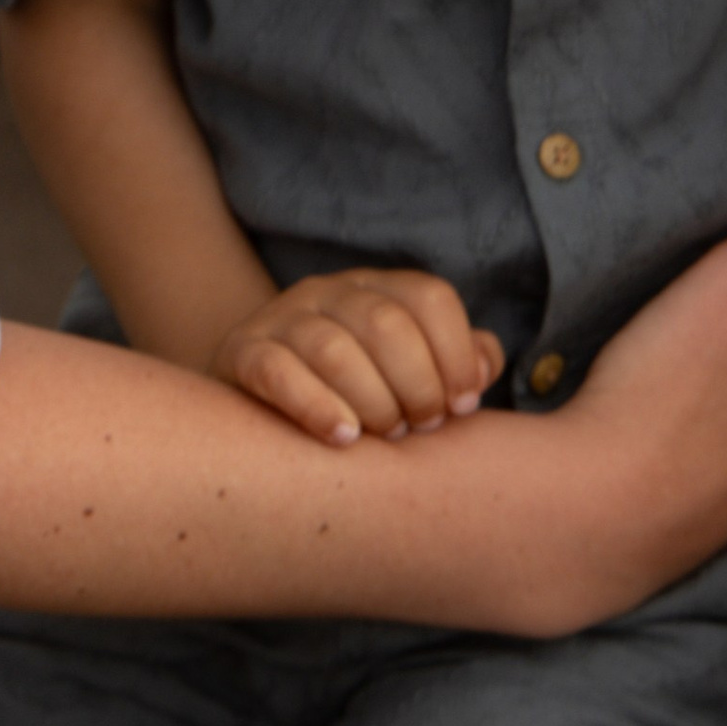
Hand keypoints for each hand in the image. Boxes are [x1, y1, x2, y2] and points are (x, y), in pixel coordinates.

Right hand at [213, 266, 506, 444]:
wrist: (256, 405)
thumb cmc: (353, 392)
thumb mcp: (406, 369)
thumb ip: (456, 361)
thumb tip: (483, 366)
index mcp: (377, 287)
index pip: (430, 297)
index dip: (457, 353)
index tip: (462, 405)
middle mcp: (330, 291)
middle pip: (386, 324)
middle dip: (417, 384)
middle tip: (421, 426)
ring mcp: (282, 317)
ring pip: (334, 350)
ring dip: (373, 401)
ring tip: (386, 436)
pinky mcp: (243, 352)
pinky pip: (278, 372)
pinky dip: (316, 407)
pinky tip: (343, 438)